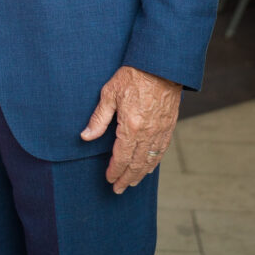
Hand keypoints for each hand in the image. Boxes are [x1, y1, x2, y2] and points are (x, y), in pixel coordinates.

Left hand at [80, 65, 181, 193]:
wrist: (160, 65)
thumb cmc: (132, 76)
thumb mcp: (109, 94)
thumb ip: (98, 119)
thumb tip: (86, 137)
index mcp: (131, 126)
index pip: (121, 157)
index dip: (114, 170)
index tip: (108, 178)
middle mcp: (148, 133)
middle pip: (136, 164)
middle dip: (126, 178)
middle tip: (118, 189)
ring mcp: (160, 131)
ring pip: (150, 161)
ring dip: (140, 174)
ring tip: (131, 183)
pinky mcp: (169, 127)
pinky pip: (161, 151)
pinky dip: (153, 163)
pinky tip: (148, 167)